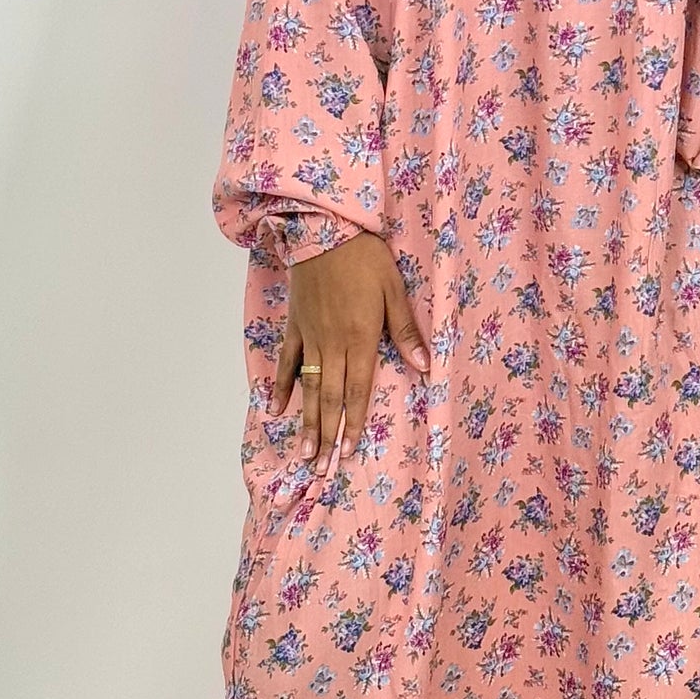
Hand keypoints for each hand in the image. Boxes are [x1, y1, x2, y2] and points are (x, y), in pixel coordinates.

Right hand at [275, 231, 427, 469]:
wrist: (324, 228)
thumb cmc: (365, 256)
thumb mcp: (394, 289)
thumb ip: (406, 331)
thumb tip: (425, 367)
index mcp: (361, 338)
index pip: (359, 391)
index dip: (355, 424)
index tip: (349, 453)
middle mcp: (333, 344)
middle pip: (332, 398)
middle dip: (328, 435)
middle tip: (320, 470)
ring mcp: (310, 336)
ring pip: (308, 387)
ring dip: (307, 421)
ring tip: (304, 453)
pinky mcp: (295, 325)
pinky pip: (286, 361)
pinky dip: (279, 385)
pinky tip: (275, 408)